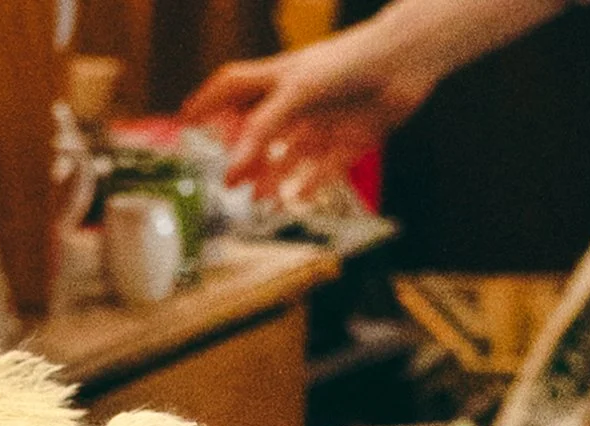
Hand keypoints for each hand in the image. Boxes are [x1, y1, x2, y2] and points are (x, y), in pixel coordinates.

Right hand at [181, 25, 439, 193]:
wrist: (404, 61)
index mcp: (280, 78)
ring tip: (258, 200)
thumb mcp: (295, 92)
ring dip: (272, 178)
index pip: (233, 87)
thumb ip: (262, 130)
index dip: (208, 101)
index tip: (185, 121)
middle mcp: (299, 101)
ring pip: (289, 157)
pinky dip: (309, 184)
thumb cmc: (348, 62)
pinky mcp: (349, 141)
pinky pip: (323, 170)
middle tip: (228, 181)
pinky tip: (297, 197)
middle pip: (260, 132)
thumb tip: (232, 168)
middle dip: (243, 156)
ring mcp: (324, 122)